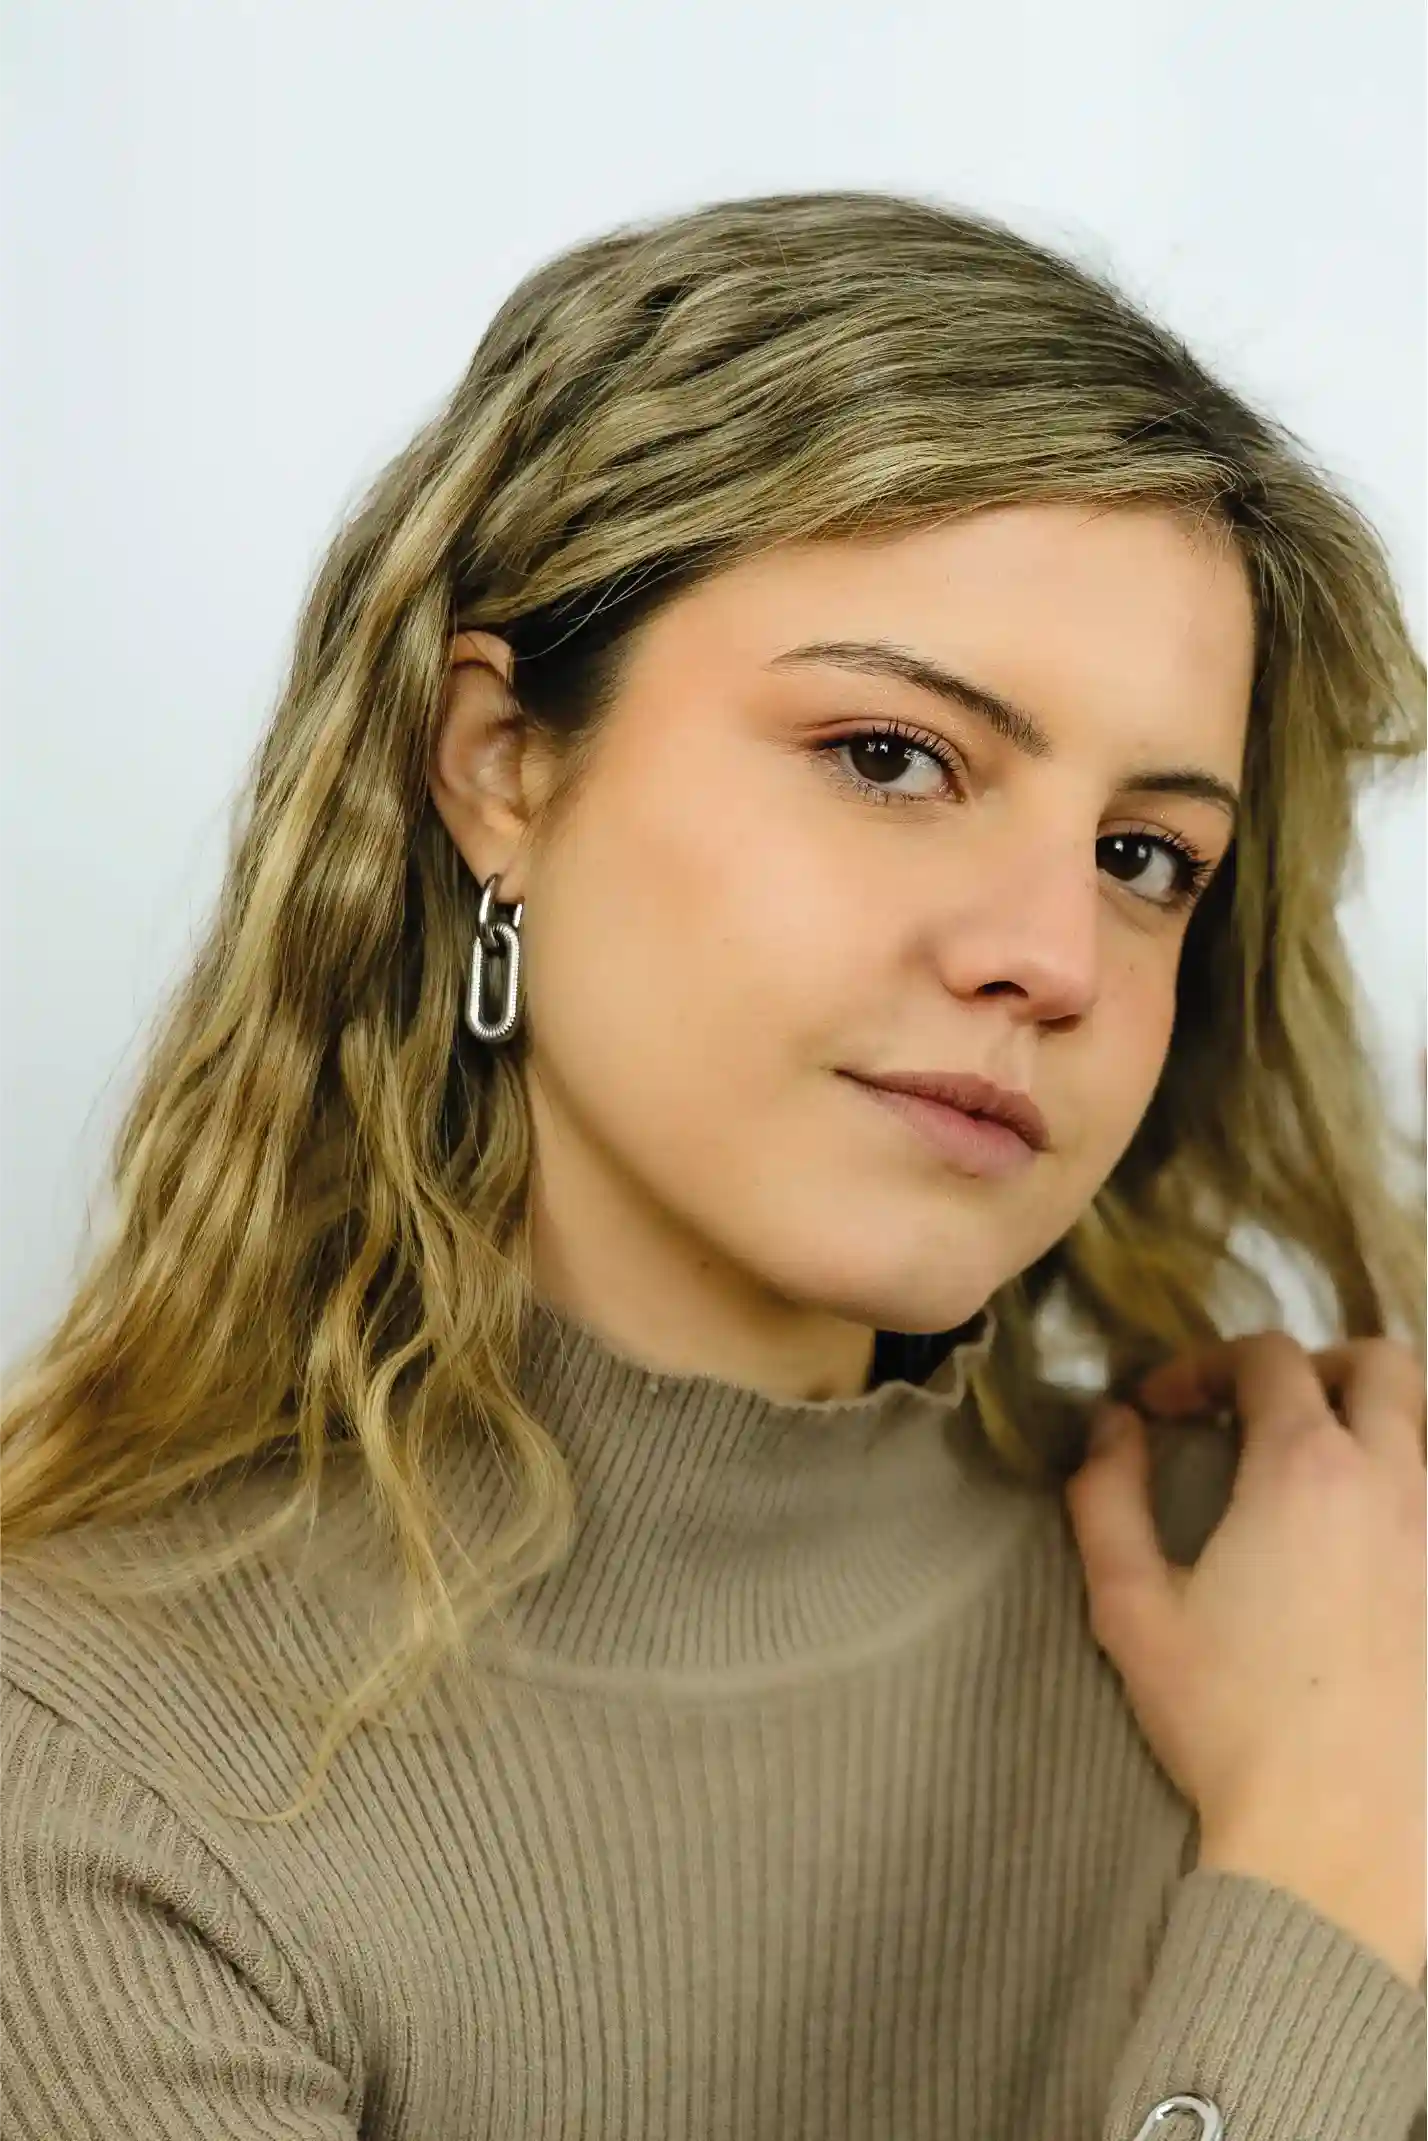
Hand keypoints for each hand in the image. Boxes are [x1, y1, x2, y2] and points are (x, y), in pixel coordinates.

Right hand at [1064, 1331, 1426, 1984]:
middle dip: (1314, 1367)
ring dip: (1378, 1416)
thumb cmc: (1226, 1721)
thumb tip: (1110, 1425)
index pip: (1267, 1357)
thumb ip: (1106, 1497)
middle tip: (1262, 1417)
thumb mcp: (1130, 1607)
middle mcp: (1394, 1480)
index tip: (1163, 1412)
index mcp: (1304, 1467)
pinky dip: (1411, 1487)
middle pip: (1379, 1363)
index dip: (1204, 1365)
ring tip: (1330, 1465)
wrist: (1338, 1837)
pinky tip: (1374, 1536)